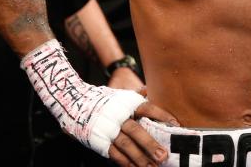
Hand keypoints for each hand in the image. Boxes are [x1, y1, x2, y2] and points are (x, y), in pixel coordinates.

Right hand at [23, 39, 175, 164]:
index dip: (162, 116)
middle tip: (164, 155)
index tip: (175, 124)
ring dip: (140, 158)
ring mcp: (107, 129)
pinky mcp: (99, 141)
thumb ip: (137, 95)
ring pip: (126, 146)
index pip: (147, 108)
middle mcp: (117, 115)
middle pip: (136, 131)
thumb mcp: (120, 94)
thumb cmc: (104, 100)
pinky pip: (114, 154)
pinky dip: (126, 162)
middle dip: (150, 144)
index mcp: (126, 102)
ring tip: (152, 166)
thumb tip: (151, 90)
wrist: (75, 102)